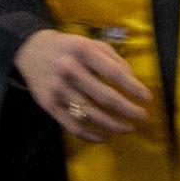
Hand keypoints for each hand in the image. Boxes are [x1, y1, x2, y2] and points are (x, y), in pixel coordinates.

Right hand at [17, 29, 148, 140]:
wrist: (31, 51)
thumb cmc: (70, 47)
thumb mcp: (93, 44)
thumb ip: (114, 60)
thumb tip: (132, 80)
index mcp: (84, 52)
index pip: (114, 73)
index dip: (134, 87)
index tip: (148, 98)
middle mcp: (70, 71)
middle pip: (104, 97)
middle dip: (127, 109)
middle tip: (142, 116)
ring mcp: (57, 90)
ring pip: (89, 114)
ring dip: (111, 125)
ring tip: (127, 128)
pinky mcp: (48, 105)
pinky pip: (71, 125)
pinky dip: (89, 134)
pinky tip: (104, 136)